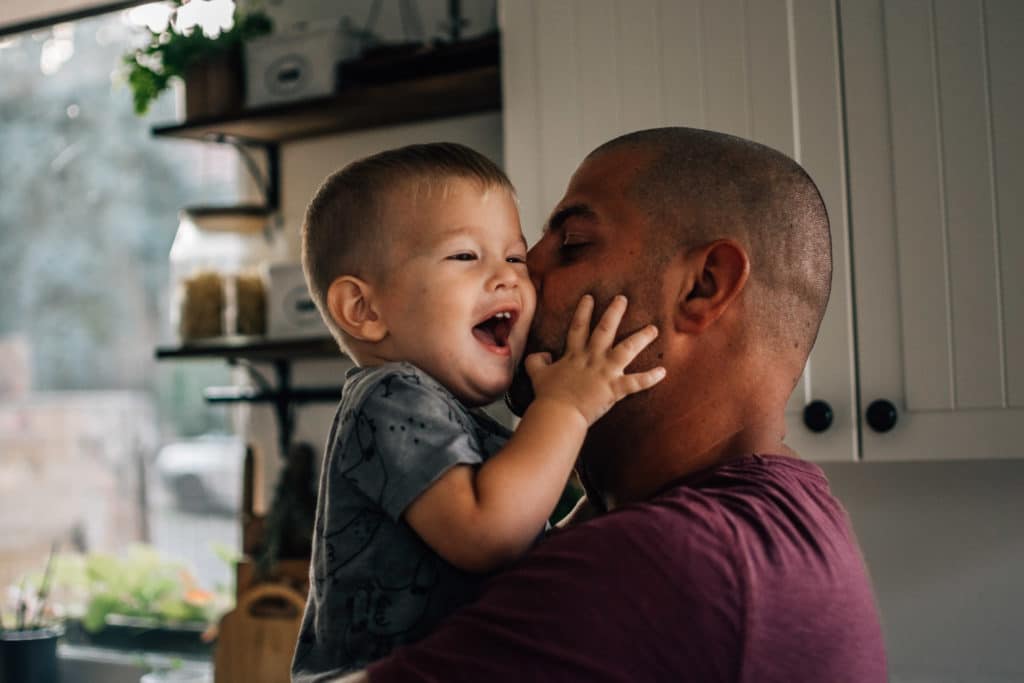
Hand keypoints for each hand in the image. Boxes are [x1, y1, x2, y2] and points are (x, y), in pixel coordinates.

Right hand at [524, 295, 665, 425]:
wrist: (558, 413)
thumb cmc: (548, 395)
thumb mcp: (536, 374)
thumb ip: (536, 361)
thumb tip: (541, 354)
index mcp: (574, 355)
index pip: (579, 327)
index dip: (584, 311)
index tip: (590, 297)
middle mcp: (592, 358)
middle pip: (605, 329)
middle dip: (614, 312)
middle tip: (623, 299)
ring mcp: (605, 372)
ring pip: (627, 349)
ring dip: (641, 338)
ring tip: (653, 329)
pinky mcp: (615, 388)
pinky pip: (636, 382)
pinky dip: (650, 378)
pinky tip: (663, 371)